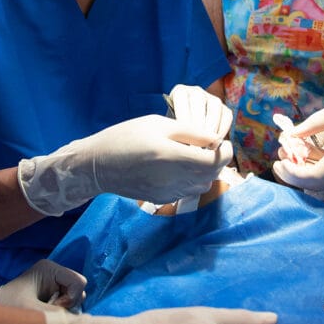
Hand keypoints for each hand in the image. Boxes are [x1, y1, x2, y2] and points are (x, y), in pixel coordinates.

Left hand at [0, 259, 85, 311]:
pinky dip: (60, 312)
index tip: (55, 306)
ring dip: (64, 310)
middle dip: (68, 304)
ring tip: (45, 311)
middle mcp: (55, 274)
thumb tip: (78, 320)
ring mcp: (54, 284)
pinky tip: (45, 313)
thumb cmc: (9, 307)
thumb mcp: (33, 311)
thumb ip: (58, 315)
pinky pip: (67, 304)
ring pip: (75, 299)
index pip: (79, 282)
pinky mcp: (52, 294)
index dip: (72, 298)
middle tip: (48, 310)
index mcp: (50, 269)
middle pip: (79, 290)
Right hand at [18, 115, 232, 215]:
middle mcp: (173, 179)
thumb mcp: (158, 124)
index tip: (222, 141)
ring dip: (206, 171)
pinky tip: (180, 167)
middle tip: (211, 146)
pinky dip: (192, 179)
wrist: (97, 165)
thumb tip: (215, 138)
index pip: (215, 161)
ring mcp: (168, 193)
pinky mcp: (162, 200)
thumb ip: (190, 131)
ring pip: (202, 185)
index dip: (225, 151)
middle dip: (218, 160)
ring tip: (196, 155)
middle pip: (211, 175)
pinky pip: (187, 191)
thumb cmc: (125, 137)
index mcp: (172, 156)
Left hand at [167, 84, 232, 144]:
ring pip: (214, 108)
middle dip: (198, 125)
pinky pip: (226, 116)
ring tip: (207, 144)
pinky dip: (222, 130)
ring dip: (211, 127)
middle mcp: (196, 91)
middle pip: (199, 104)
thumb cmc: (175, 130)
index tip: (184, 137)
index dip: (183, 119)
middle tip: (196, 143)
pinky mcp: (225, 108)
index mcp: (179, 91)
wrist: (188, 132)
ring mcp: (212, 98)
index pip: (182, 100)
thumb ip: (176, 130)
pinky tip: (216, 143)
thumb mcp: (172, 128)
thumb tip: (180, 142)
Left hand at [272, 87, 323, 193]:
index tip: (280, 160)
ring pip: (323, 182)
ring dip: (303, 171)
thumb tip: (289, 136)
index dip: (293, 175)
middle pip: (316, 186)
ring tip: (289, 150)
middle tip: (280, 158)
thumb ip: (310, 126)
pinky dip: (314, 166)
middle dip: (294, 176)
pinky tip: (305, 150)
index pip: (314, 179)